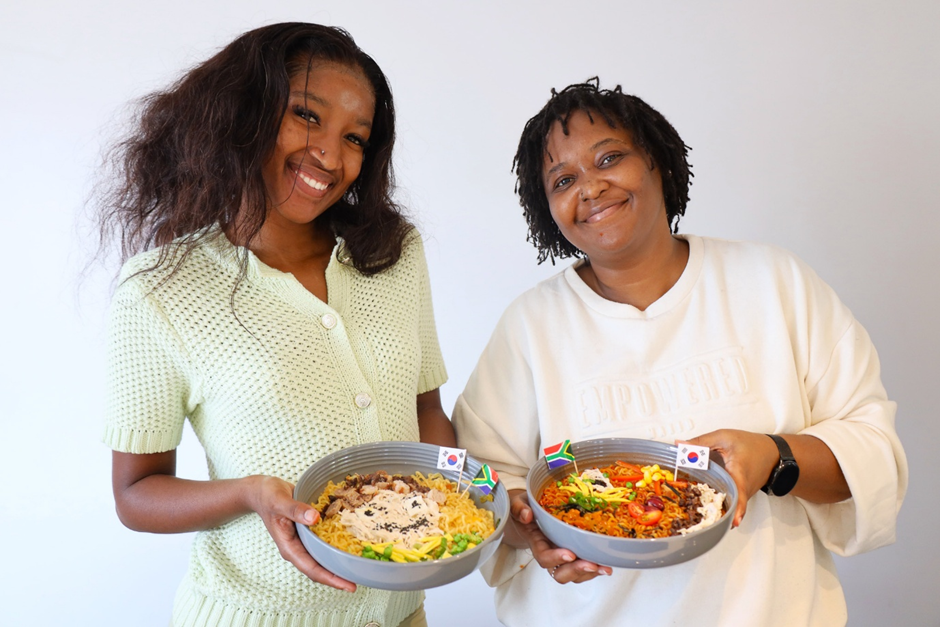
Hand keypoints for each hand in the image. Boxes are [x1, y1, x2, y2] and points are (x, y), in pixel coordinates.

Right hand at [249, 475, 356, 591]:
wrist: (262, 490)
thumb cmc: (267, 497)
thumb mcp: (279, 501)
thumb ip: (295, 510)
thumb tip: (314, 518)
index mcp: (289, 547)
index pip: (311, 569)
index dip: (330, 578)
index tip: (348, 585)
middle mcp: (297, 547)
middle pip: (320, 568)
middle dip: (338, 576)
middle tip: (359, 580)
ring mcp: (303, 541)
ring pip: (323, 557)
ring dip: (338, 562)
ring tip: (358, 566)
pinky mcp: (309, 532)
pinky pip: (324, 542)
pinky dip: (336, 545)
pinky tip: (351, 543)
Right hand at [507, 489, 611, 583]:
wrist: (529, 510)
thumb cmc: (525, 508)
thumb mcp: (517, 503)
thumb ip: (519, 508)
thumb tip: (526, 515)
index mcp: (536, 543)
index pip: (544, 557)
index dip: (556, 558)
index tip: (570, 554)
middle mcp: (550, 553)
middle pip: (560, 573)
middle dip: (576, 571)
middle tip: (592, 564)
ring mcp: (562, 556)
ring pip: (574, 574)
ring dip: (590, 573)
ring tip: (605, 567)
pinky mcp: (573, 553)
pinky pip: (583, 567)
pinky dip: (595, 567)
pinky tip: (606, 563)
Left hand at [686, 430, 778, 527]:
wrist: (772, 454)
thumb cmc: (751, 445)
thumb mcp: (724, 438)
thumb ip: (701, 442)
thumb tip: (679, 445)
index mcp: (739, 474)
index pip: (740, 494)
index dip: (737, 509)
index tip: (733, 522)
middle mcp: (743, 490)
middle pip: (729, 506)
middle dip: (715, 514)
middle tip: (696, 520)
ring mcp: (743, 496)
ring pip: (728, 505)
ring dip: (713, 509)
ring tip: (694, 513)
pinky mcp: (741, 497)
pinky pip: (729, 502)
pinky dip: (716, 503)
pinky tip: (701, 502)